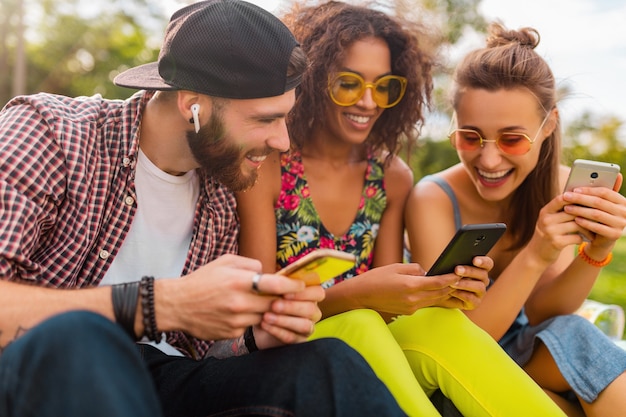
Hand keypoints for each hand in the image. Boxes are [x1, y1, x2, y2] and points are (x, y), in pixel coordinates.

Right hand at [158, 254, 313, 343]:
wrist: (177, 305)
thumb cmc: (202, 280)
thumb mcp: (225, 262)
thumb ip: (250, 264)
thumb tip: (269, 272)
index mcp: (239, 281)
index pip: (275, 284)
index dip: (292, 285)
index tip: (301, 285)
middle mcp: (239, 302)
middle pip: (273, 303)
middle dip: (280, 299)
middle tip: (282, 294)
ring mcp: (236, 320)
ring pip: (263, 316)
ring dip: (263, 310)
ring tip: (249, 301)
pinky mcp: (232, 333)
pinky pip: (250, 325)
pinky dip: (248, 319)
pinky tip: (234, 312)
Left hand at [255, 284, 324, 348]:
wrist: (258, 323)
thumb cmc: (267, 301)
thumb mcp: (271, 290)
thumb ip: (278, 283)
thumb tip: (278, 278)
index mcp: (309, 293)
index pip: (317, 289)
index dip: (303, 291)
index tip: (285, 292)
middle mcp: (313, 310)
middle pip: (311, 308)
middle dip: (291, 306)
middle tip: (273, 305)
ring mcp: (308, 326)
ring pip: (304, 324)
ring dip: (284, 320)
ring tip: (266, 316)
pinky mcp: (300, 340)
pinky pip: (294, 338)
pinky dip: (278, 331)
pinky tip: (265, 325)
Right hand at [346, 263, 461, 315]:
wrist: (360, 297)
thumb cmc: (376, 278)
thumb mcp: (395, 267)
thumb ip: (414, 269)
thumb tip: (427, 272)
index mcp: (410, 286)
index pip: (437, 283)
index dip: (450, 278)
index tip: (459, 272)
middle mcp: (412, 299)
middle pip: (439, 293)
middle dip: (451, 286)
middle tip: (462, 278)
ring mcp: (411, 308)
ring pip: (434, 300)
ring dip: (444, 293)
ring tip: (454, 285)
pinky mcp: (408, 312)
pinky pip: (425, 303)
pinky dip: (433, 297)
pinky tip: (437, 292)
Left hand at [446, 256, 491, 309]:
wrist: (438, 293)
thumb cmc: (444, 275)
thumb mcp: (447, 266)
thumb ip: (453, 261)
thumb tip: (453, 257)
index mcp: (480, 268)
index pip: (488, 263)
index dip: (483, 261)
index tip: (474, 260)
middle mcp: (482, 280)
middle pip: (483, 274)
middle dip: (469, 271)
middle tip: (457, 270)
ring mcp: (480, 292)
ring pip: (479, 287)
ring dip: (465, 284)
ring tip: (452, 283)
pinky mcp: (475, 303)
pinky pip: (472, 299)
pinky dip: (462, 295)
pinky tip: (452, 292)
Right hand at [527, 194, 586, 264]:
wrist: (536, 254)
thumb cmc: (547, 234)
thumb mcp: (549, 220)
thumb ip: (561, 211)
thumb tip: (584, 201)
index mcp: (545, 212)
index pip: (561, 199)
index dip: (575, 197)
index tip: (588, 199)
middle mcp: (546, 220)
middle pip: (573, 212)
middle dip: (587, 215)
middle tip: (597, 217)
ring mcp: (550, 231)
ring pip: (577, 225)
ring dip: (587, 229)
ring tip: (592, 232)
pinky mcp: (556, 242)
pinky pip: (577, 237)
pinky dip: (583, 238)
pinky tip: (584, 240)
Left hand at [563, 182, 625, 255]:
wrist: (602, 239)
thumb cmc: (599, 217)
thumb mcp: (600, 205)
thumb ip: (598, 193)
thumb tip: (592, 175)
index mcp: (622, 201)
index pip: (605, 192)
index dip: (588, 190)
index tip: (574, 189)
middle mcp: (625, 211)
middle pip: (599, 202)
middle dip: (580, 199)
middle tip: (566, 197)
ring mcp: (621, 223)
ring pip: (597, 214)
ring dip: (580, 210)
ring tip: (567, 208)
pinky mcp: (614, 234)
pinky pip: (597, 227)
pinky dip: (585, 223)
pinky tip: (575, 219)